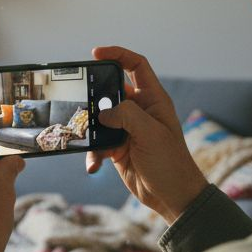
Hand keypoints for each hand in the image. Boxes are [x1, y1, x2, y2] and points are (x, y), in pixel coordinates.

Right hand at [86, 46, 207, 222]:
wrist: (173, 197)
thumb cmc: (170, 164)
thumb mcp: (151, 134)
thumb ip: (127, 115)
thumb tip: (103, 112)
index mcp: (153, 100)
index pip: (136, 66)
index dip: (118, 55)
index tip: (96, 53)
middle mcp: (139, 111)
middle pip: (111, 91)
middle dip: (94, 95)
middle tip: (78, 99)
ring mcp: (127, 129)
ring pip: (100, 118)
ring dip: (90, 128)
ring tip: (83, 136)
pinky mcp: (118, 148)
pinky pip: (98, 143)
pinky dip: (92, 152)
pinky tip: (94, 165)